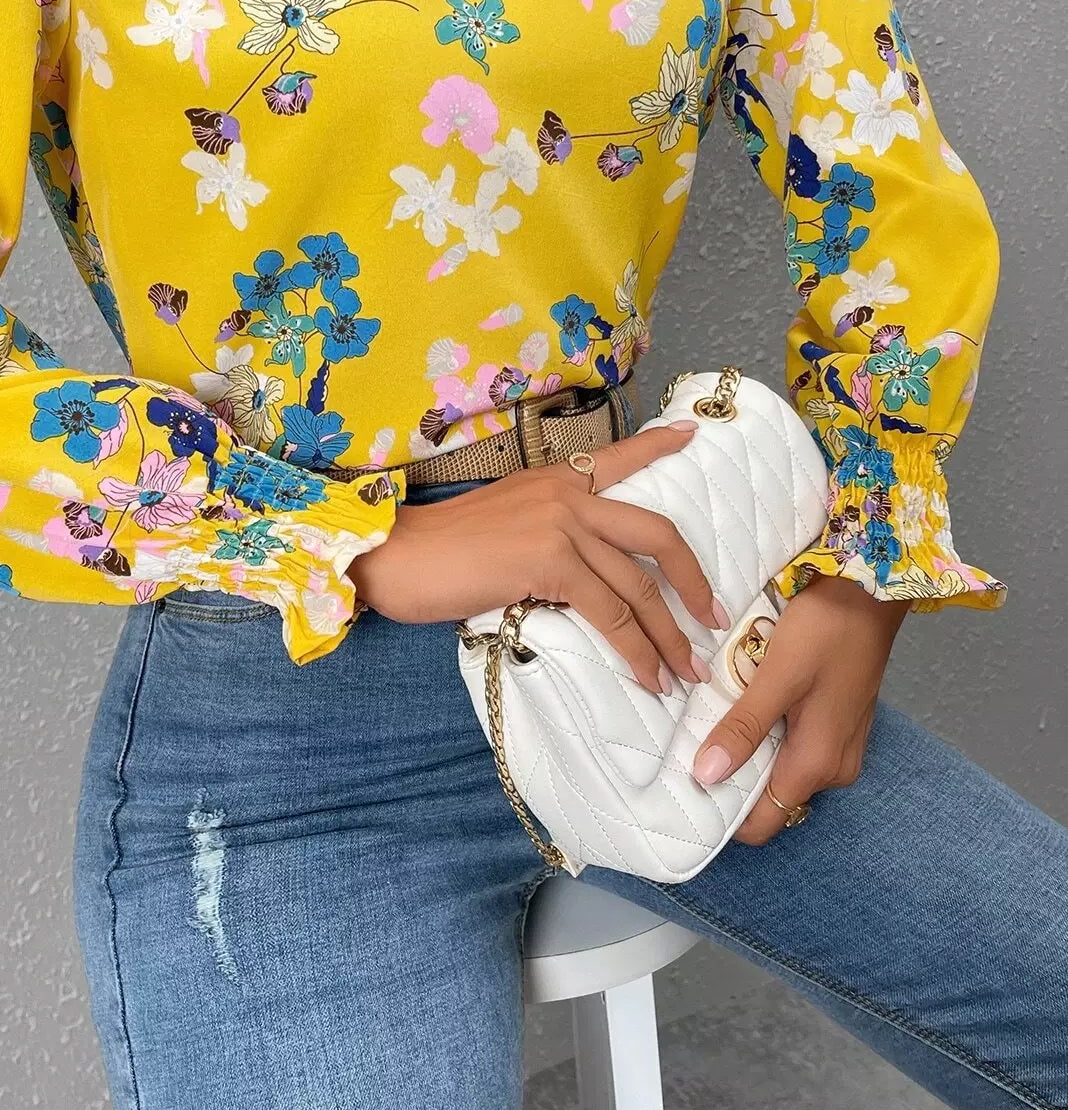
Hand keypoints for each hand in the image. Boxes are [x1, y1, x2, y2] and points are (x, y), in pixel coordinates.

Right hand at [348, 423, 732, 695]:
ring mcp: (562, 524)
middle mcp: (566, 495)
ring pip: (639, 584)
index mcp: (553, 480)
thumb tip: (574, 576)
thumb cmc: (436, 552)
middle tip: (715, 617)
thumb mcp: (501, 525)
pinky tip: (647, 675)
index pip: (617, 456)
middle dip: (694, 580)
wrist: (394, 554)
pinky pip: (611, 611)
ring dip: (669, 635)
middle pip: (655, 533)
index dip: (660, 445)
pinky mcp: (550, 560)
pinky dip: (636, 649)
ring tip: (685, 670)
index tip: (692, 434)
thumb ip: (543, 536)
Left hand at [691, 574, 912, 841]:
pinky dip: (767, 736)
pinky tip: (744, 709)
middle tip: (690, 749)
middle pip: (771, 797)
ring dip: (749, 753)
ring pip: (780, 769)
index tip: (686, 792)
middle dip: (732, 780)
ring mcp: (840, 747)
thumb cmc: (827, 628)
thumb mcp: (777, 676)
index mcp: (818, 763)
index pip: (765, 822)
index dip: (725, 816)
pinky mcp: (838, 725)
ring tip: (712, 724)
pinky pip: (794, 747)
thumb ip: (744, 728)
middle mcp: (834, 767)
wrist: (871, 591)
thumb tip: (706, 776)